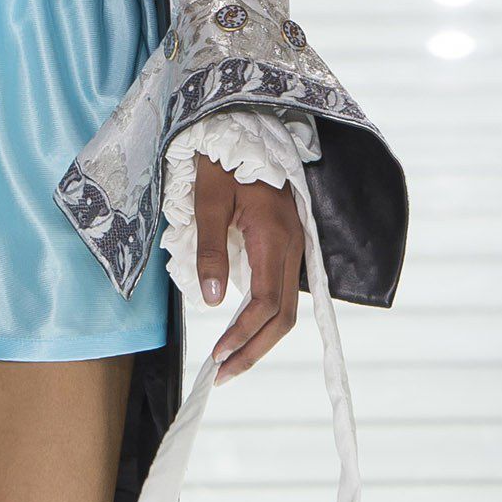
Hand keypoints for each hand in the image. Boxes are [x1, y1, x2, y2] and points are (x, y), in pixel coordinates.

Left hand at [193, 158, 301, 384]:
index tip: (217, 357)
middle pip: (283, 315)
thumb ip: (210, 250)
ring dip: (259, 338)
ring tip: (229, 361)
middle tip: (222, 374)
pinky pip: (281, 291)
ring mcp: (294, 246)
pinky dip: (264, 318)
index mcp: (274, 237)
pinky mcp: (287, 245)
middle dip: (254, 349)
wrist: (241, 126)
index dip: (244, 335)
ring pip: (285, 307)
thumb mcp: (208, 201)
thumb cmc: (220, 161)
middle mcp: (292, 246)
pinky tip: (243, 331)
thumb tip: (215, 301)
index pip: (265, 303)